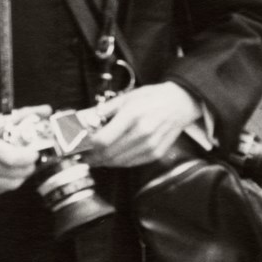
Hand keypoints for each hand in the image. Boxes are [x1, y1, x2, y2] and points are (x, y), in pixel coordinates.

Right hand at [0, 105, 51, 197]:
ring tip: (19, 166)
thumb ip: (21, 116)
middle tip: (30, 159)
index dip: (29, 158)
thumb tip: (46, 110)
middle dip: (28, 167)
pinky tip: (4, 172)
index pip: (11, 157)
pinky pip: (0, 190)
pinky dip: (7, 182)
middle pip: (14, 173)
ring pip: (10, 185)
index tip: (35, 153)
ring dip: (20, 176)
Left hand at [86, 83, 200, 167]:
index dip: (88, 147)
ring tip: (96, 158)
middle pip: (109, 154)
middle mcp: (142, 132)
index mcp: (132, 115)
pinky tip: (112, 158)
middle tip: (85, 155)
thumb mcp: (126, 97)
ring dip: (104, 162)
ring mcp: (150, 145)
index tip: (81, 146)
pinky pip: (131, 164)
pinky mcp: (155, 153)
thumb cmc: (153, 98)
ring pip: (119, 162)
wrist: (180, 103)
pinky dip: (119, 162)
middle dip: (93, 157)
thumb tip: (87, 121)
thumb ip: (105, 110)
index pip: (103, 140)